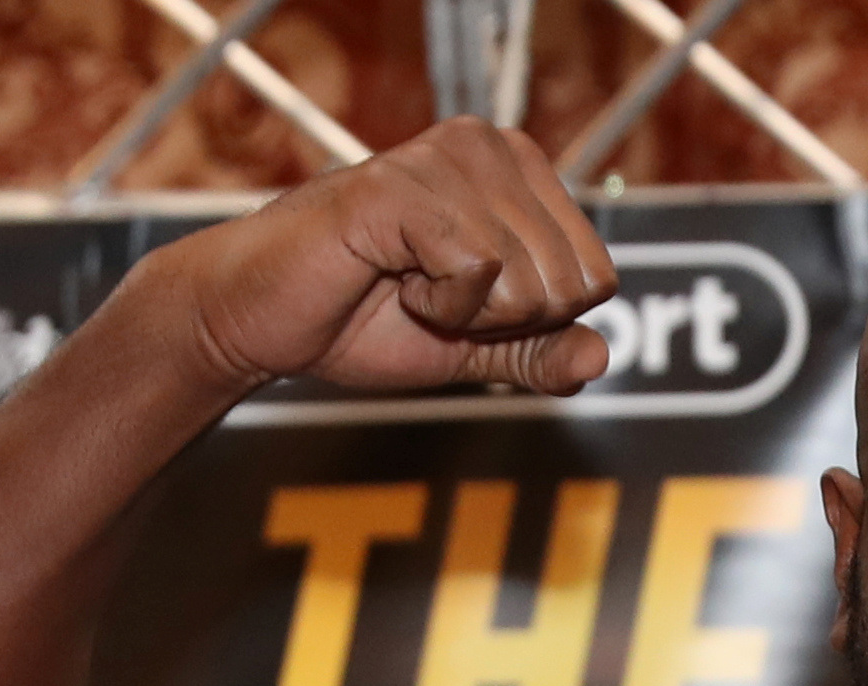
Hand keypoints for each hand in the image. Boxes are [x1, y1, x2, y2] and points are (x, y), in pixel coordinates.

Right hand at [160, 120, 617, 397]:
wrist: (266, 321)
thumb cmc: (363, 320)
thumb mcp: (474, 347)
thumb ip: (539, 352)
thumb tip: (601, 358)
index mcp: (519, 169)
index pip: (596, 276)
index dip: (535, 320)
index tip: (468, 301)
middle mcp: (490, 146)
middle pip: (571, 282)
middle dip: (506, 320)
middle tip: (433, 295)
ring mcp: (447, 158)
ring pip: (527, 280)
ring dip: (465, 314)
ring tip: (406, 282)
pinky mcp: (405, 186)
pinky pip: (476, 273)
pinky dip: (437, 305)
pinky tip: (389, 277)